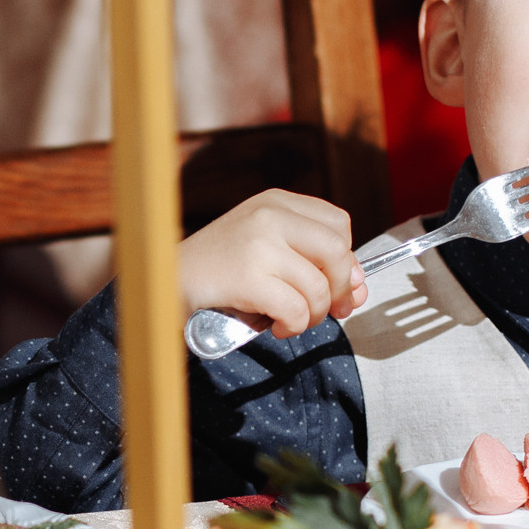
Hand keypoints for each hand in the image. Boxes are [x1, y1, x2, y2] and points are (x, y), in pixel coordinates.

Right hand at [177, 190, 365, 340]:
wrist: (167, 282)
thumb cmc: (220, 271)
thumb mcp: (268, 253)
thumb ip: (313, 263)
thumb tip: (361, 288)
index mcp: (276, 202)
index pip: (338, 224)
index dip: (345, 258)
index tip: (336, 283)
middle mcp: (270, 215)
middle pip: (337, 251)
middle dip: (340, 289)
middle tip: (328, 310)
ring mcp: (259, 243)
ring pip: (319, 287)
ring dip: (313, 315)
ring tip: (293, 321)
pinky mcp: (248, 276)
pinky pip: (296, 310)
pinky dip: (293, 327)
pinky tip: (276, 326)